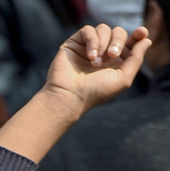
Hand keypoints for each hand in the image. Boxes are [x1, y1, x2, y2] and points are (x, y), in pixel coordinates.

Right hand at [0, 24, 150, 162]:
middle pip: (118, 32)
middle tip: (112, 55)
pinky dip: (92, 40)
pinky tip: (89, 56)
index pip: (130, 40)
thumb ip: (136, 59)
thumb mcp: (124, 78)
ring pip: (103, 29)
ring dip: (103, 43)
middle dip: (118, 40)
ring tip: (95, 61)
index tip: (141, 33)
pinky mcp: (74, 44)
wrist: (69, 96)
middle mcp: (103, 52)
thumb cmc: (95, 92)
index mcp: (116, 60)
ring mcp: (88, 47)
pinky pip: (88, 30)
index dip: (137, 35)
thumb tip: (147, 40)